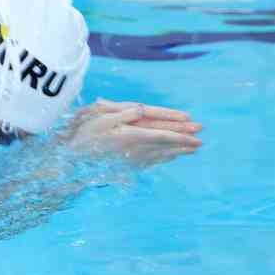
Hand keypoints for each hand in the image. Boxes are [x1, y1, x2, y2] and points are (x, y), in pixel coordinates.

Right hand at [63, 99, 202, 167]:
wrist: (73, 158)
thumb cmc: (85, 133)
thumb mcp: (101, 118)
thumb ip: (123, 113)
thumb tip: (141, 109)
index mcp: (130, 134)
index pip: (161, 133)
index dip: (179, 133)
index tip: (195, 133)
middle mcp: (135, 148)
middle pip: (165, 144)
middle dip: (184, 142)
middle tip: (201, 141)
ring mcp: (132, 158)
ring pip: (161, 155)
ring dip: (178, 152)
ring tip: (193, 150)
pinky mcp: (128, 165)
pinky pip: (151, 162)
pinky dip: (164, 159)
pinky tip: (171, 157)